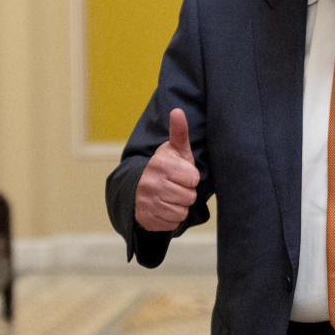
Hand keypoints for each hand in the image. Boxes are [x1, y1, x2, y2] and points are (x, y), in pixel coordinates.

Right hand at [134, 108, 200, 231]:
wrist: (141, 189)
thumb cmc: (168, 167)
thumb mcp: (175, 150)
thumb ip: (179, 132)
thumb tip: (177, 111)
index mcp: (160, 164)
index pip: (193, 178)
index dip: (191, 177)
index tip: (181, 173)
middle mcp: (150, 183)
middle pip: (189, 197)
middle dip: (186, 193)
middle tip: (176, 186)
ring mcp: (146, 202)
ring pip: (181, 212)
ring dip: (180, 206)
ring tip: (170, 196)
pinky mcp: (145, 219)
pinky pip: (172, 224)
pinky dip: (171, 218)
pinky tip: (163, 208)